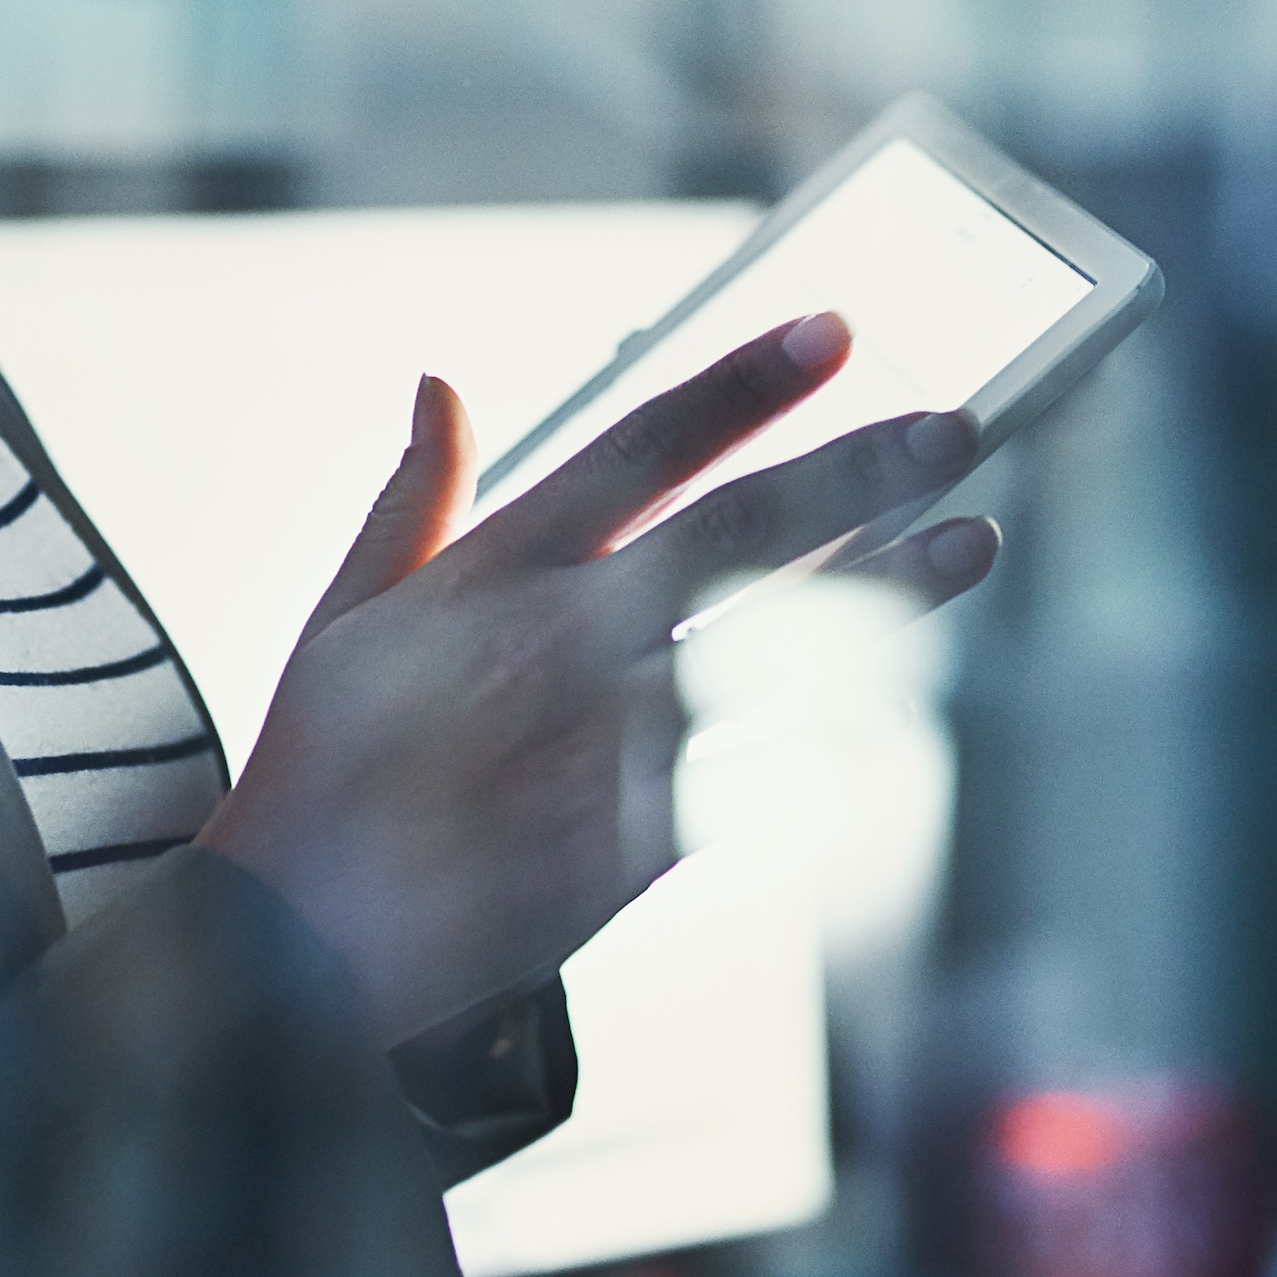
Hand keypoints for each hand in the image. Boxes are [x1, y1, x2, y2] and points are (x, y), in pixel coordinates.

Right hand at [194, 313, 1002, 1042]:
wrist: (299, 946)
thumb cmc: (322, 774)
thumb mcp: (347, 614)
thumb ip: (413, 496)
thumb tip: (440, 382)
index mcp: (495, 571)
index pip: (641, 445)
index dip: (745, 384)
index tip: (836, 331)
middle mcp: (564, 640)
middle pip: (739, 531)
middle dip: (858, 471)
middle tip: (956, 429)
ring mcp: (608, 744)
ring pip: (780, 646)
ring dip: (888, 595)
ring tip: (976, 543)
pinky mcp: (637, 845)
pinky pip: (768, 781)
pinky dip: (838, 746)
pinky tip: (904, 712)